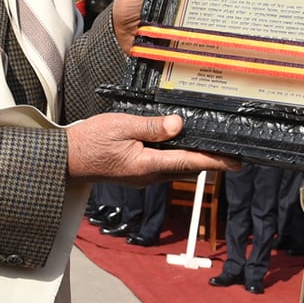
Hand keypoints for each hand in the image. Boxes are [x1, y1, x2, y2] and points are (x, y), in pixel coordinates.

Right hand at [67, 111, 234, 185]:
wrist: (67, 159)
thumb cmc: (90, 142)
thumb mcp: (122, 126)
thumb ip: (152, 126)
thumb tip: (179, 125)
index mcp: (148, 165)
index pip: (190, 162)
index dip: (216, 161)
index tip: (236, 162)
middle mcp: (149, 176)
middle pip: (188, 168)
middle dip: (210, 162)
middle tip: (230, 154)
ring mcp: (142, 178)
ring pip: (176, 169)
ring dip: (193, 160)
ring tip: (209, 148)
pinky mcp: (136, 174)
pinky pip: (163, 167)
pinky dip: (177, 158)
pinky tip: (177, 146)